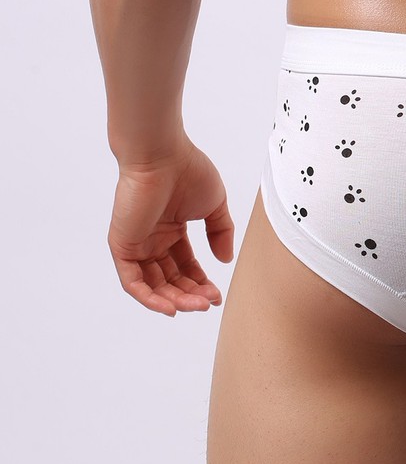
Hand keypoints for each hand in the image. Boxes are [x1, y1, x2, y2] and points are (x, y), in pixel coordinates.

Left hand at [108, 136, 234, 316]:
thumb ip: (220, 232)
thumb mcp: (214, 205)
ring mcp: (136, 244)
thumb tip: (225, 260)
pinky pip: (133, 282)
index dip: (201, 281)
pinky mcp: (122, 247)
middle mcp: (152, 240)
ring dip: (175, 299)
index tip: (217, 294)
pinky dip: (149, 298)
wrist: (162, 156)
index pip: (185, 265)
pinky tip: (171, 307)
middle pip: (170, 278)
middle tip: (210, 302)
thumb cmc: (189, 172)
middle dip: (191, 293)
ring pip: (153, 285)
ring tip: (197, 305)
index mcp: (171, 229)